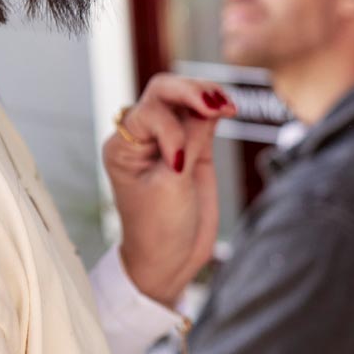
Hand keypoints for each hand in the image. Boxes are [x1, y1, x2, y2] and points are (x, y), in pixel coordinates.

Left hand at [104, 76, 234, 306]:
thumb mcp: (172, 186)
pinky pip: (203, 117)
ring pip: (184, 99)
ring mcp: (168, 139)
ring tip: (228, 105)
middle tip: (216, 104)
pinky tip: (230, 109)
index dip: (171, 129)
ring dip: (206, 95)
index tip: (181, 163)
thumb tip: (211, 104)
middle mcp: (142, 136)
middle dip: (191, 92)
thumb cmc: (159, 230)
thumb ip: (192, 142)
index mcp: (122, 146)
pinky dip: (217, 108)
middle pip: (164, 92)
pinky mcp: (192, 147)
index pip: (150, 112)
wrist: (170, 262)